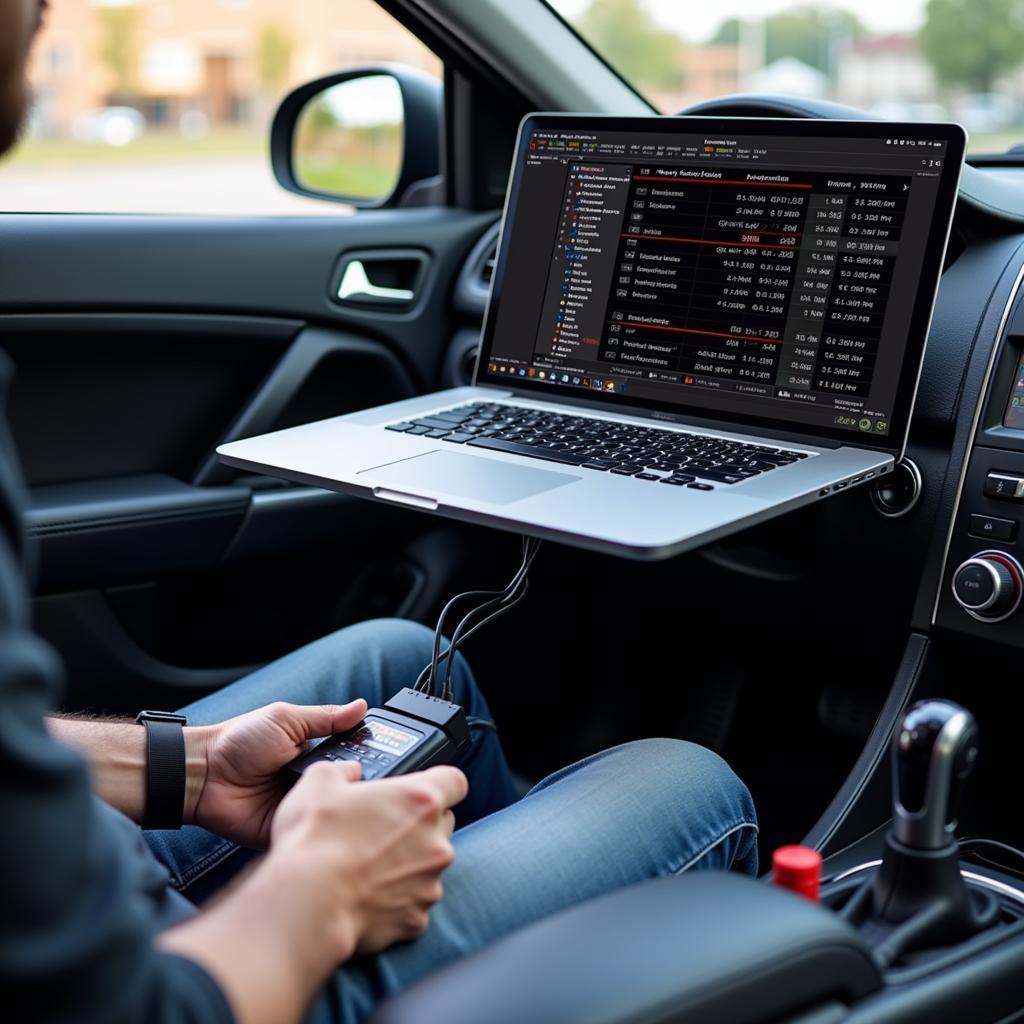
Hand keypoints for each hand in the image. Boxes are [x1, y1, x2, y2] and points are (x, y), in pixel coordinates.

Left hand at [188, 699, 367, 847]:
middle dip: (358, 783)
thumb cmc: (239, 741)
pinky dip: (319, 827)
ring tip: (356, 801)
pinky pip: (310, 831)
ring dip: (341, 805)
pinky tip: (332, 822)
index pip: (351, 756)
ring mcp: (300, 805)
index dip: (368, 757)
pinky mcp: (287, 828)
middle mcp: (311, 780)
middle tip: (368, 781)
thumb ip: (325, 717)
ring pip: (333, 809)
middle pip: (346, 784)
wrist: (203, 775)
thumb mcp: (285, 720)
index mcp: (314, 752)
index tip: (388, 756)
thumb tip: (361, 705)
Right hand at [270, 762, 467, 955]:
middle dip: (419, 825)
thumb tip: (350, 772)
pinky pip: (413, 903)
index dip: (438, 783)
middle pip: (442, 824)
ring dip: (408, 864)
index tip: (419, 789)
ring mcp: (429, 882)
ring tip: (368, 866)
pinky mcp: (416, 919)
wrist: (307, 904)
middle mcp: (436, 842)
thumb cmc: (314, 841)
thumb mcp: (319, 782)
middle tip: (383, 829)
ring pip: (428, 866)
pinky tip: (366, 895)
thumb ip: (344, 770)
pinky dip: (396, 900)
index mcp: (421, 801)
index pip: (454, 782)